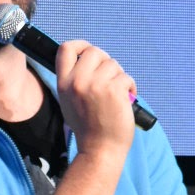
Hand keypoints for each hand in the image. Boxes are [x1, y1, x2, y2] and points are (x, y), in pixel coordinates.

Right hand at [54, 41, 136, 156]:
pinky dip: (130, 86)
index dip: (80, 45)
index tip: (88, 52)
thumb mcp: (69, 102)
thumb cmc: (88, 128)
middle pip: (94, 51)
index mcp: (63, 83)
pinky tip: (126, 100)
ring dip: (119, 77)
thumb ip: (75, 81)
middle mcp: (77, 82)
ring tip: (117, 94)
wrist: (100, 149)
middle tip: (109, 78)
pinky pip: (126, 77)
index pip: (66, 49)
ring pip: (113, 64)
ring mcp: (96, 85)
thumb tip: (90, 62)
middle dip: (106, 62)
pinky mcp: (114, 90)